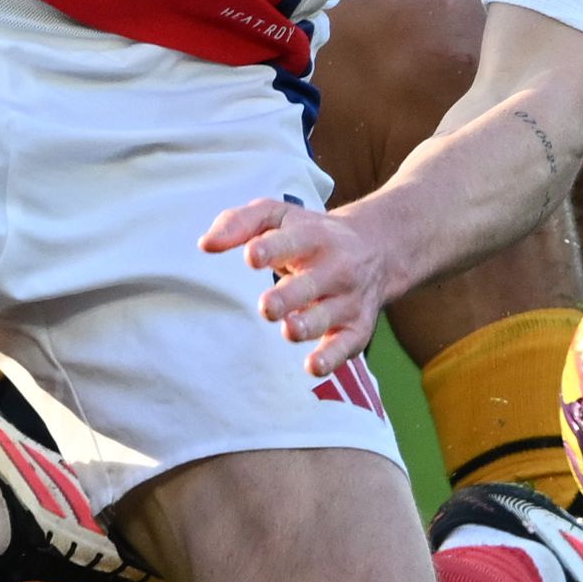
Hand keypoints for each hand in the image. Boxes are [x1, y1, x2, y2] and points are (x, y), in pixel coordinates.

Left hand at [202, 197, 409, 377]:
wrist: (376, 247)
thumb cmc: (310, 233)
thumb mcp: (277, 215)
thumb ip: (239, 223)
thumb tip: (205, 245)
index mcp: (313, 236)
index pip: (293, 241)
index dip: (271, 249)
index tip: (251, 257)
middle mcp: (334, 268)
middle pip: (311, 284)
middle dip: (289, 296)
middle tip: (267, 306)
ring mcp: (347, 299)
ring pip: (327, 317)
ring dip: (307, 326)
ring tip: (289, 329)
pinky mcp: (357, 328)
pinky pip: (347, 346)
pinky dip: (332, 358)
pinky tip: (313, 366)